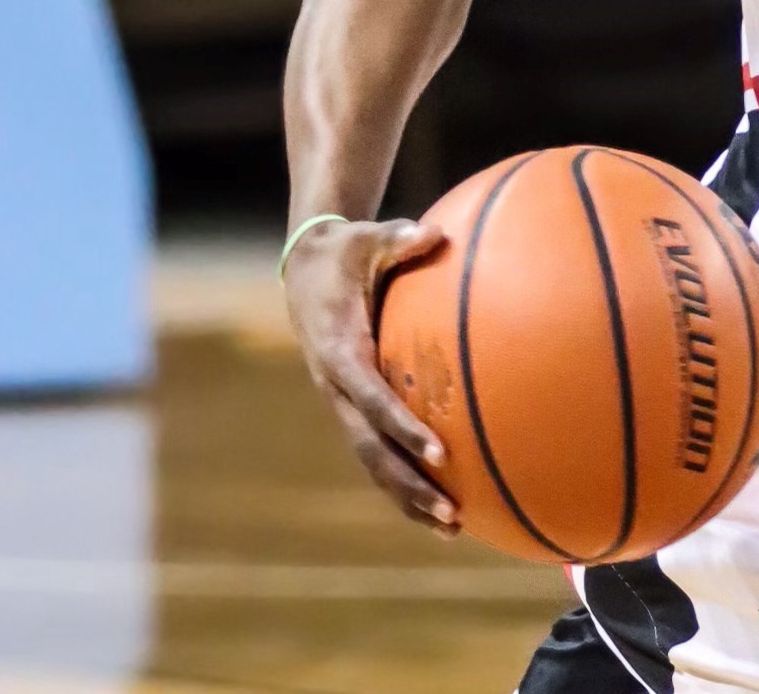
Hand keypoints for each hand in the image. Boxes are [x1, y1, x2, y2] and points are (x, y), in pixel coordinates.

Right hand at [284, 217, 459, 536]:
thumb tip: (435, 232)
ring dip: (408, 495)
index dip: (402, 427)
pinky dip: (404, 476)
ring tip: (452, 526)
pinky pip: (377, 449)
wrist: (306, 267)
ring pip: (372, 460)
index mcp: (339, 351)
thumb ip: (399, 238)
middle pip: (371, 448)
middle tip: (451, 511)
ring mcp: (341, 401)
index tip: (439, 452)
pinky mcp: (351, 405)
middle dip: (409, 483)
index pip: (371, 398)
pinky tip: (441, 500)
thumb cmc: (346, 250)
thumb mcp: (367, 239)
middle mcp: (336, 386)